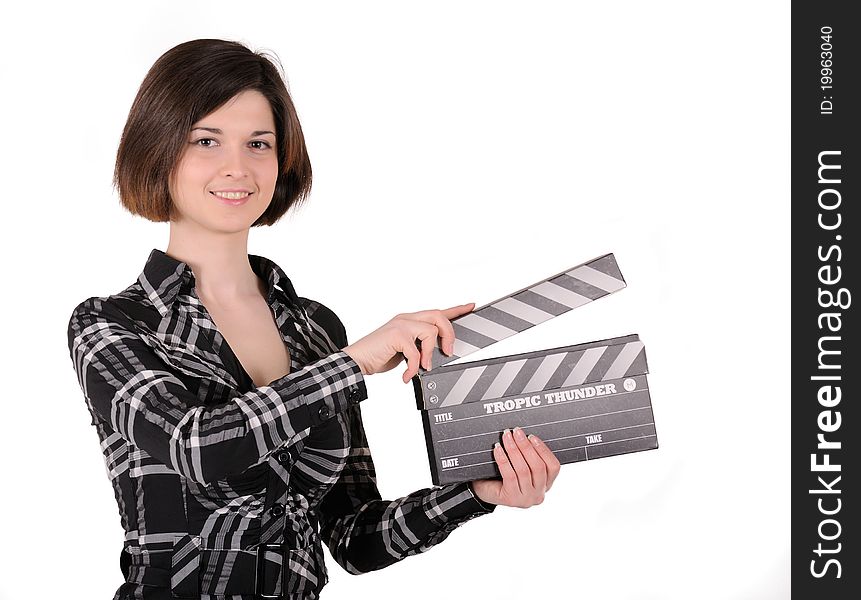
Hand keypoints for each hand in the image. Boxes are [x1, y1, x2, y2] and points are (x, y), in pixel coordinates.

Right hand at [343, 303, 474, 382]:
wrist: (357, 361)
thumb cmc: (378, 355)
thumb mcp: (403, 350)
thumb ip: (418, 346)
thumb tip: (436, 354)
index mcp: (409, 320)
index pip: (437, 312)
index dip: (456, 309)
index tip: (470, 306)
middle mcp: (406, 318)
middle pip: (438, 316)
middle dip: (448, 334)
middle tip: (447, 352)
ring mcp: (401, 324)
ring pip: (430, 331)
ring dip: (430, 353)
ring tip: (423, 367)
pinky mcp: (396, 335)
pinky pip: (415, 351)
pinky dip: (414, 366)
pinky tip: (407, 375)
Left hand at [470, 428, 560, 507]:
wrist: (484, 491)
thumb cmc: (503, 475)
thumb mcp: (522, 466)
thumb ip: (528, 455)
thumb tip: (525, 434)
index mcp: (546, 485)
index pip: (553, 466)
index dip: (543, 450)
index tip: (531, 436)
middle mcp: (539, 494)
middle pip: (538, 467)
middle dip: (526, 446)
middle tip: (516, 432)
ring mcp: (526, 499)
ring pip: (523, 470)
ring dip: (514, 449)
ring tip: (506, 437)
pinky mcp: (511, 499)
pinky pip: (509, 475)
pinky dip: (503, 459)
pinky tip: (498, 449)